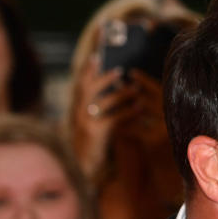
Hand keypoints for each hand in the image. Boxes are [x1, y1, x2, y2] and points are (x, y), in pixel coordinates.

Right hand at [71, 57, 157, 177]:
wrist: (85, 165)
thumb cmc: (94, 139)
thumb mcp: (94, 118)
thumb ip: (102, 102)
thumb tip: (119, 83)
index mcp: (78, 104)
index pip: (82, 80)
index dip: (89, 66)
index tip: (96, 54)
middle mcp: (78, 110)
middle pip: (88, 87)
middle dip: (103, 76)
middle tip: (120, 70)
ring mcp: (85, 121)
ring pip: (103, 102)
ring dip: (121, 94)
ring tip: (136, 89)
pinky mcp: (95, 132)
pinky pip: (113, 119)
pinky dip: (127, 112)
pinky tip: (139, 108)